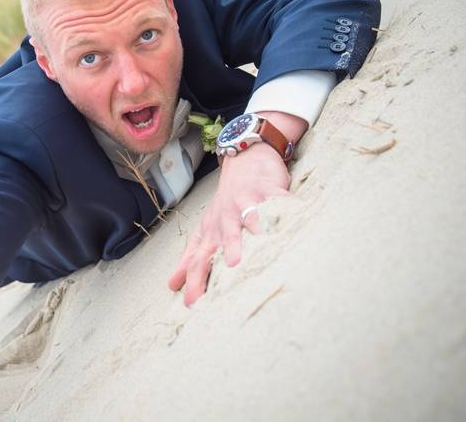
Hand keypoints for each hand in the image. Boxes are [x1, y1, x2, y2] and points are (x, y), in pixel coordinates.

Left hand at [167, 142, 290, 305]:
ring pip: (249, 218)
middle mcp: (227, 218)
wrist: (246, 162)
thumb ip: (190, 258)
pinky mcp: (269, 191)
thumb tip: (173, 285)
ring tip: (257, 244)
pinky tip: (292, 219)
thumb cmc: (226, 203)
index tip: (191, 304)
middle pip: (224, 238)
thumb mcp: (205, 230)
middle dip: (227, 253)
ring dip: (252, 230)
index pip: (200, 258)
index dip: (195, 280)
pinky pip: (278, 201)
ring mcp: (248, 202)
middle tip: (231, 270)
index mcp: (211, 231)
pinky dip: (284, 209)